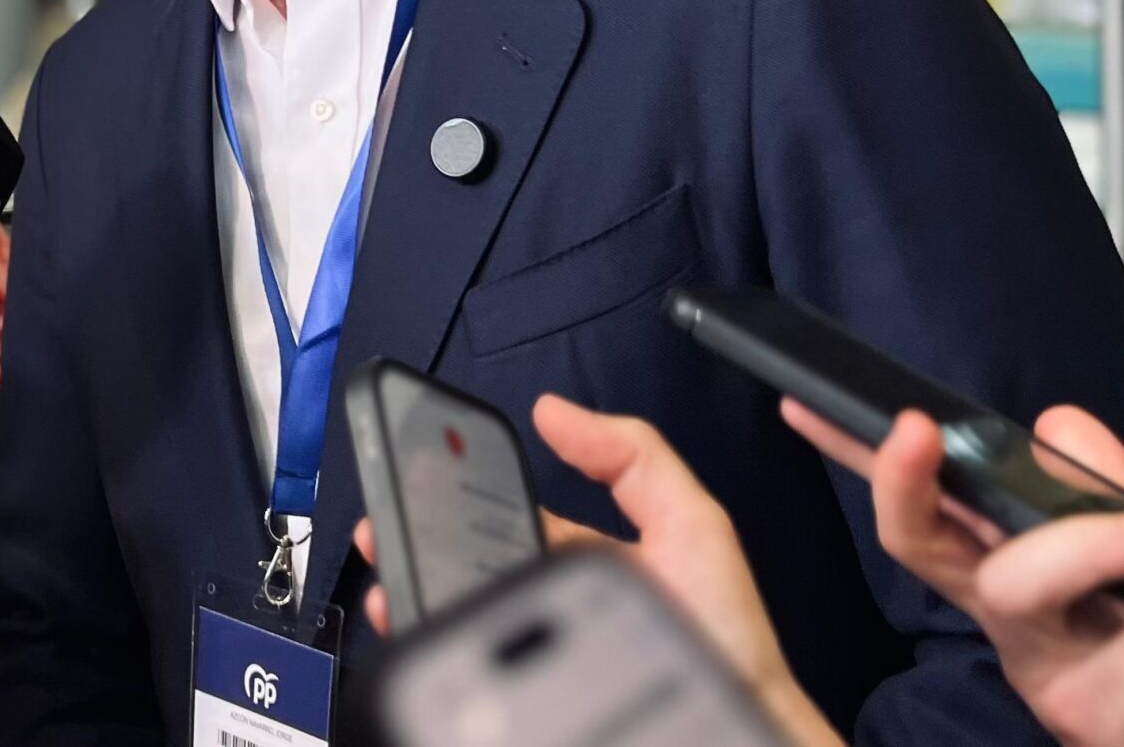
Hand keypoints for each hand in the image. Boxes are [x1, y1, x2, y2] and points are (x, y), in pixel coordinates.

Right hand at [352, 395, 842, 746]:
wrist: (741, 730)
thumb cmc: (727, 639)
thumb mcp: (689, 522)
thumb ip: (634, 457)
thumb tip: (553, 409)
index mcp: (582, 557)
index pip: (507, 517)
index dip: (459, 496)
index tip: (418, 475)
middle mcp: (553, 604)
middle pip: (471, 566)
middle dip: (420, 545)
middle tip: (382, 533)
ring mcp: (538, 651)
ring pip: (461, 614)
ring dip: (419, 595)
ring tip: (389, 583)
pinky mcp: (527, 694)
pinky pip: (473, 667)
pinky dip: (438, 643)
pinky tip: (417, 631)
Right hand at [784, 399, 1123, 746]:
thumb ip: (1103, 482)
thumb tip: (1058, 423)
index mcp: (998, 572)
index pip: (912, 504)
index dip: (855, 455)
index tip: (806, 403)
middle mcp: (1007, 618)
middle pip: (925, 549)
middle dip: (906, 485)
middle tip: (921, 430)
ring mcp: (1049, 667)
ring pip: (1021, 590)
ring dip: (1083, 545)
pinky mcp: (1110, 714)